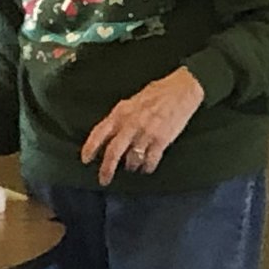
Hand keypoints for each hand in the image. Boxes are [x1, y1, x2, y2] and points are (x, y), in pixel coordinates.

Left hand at [80, 69, 207, 184]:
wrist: (183, 89)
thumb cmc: (159, 92)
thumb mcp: (133, 100)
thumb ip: (121, 117)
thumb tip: (111, 132)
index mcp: (121, 112)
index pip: (99, 132)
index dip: (90, 148)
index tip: (85, 159)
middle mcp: (131, 124)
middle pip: (113, 152)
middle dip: (106, 169)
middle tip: (104, 179)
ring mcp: (146, 133)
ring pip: (132, 159)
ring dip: (131, 166)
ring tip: (132, 167)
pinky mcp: (161, 140)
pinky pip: (150, 161)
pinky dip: (147, 167)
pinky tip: (147, 168)